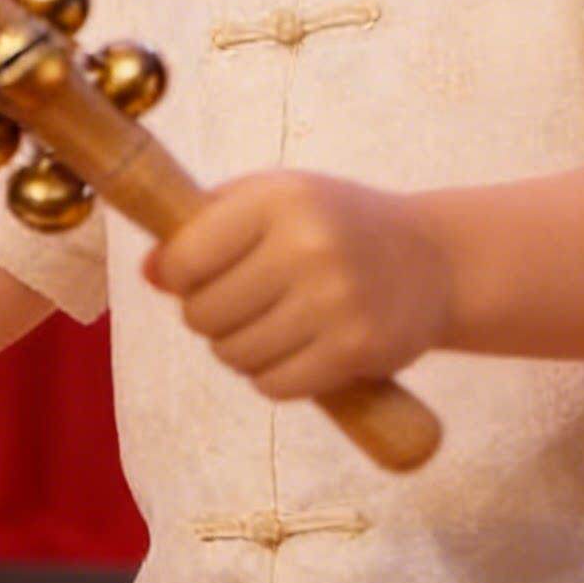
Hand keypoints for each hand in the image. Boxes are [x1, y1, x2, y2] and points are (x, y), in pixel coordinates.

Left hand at [142, 170, 451, 400]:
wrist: (433, 259)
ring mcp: (335, 300)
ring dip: (238, 349)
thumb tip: (150, 272)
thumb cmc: (336, 223)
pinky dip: (272, 376)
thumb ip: (207, 224)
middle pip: (204, 313)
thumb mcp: (276, 197)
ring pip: (234, 354)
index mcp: (281, 199)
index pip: (186, 257)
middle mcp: (308, 246)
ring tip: (268, 324)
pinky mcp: (356, 350)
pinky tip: (295, 349)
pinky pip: (274, 385)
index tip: (190, 277)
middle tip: (238, 303)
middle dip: (208, 316)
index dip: (176, 276)